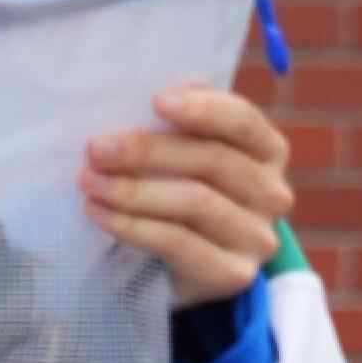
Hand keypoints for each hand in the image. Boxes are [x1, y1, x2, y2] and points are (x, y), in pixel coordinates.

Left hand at [82, 86, 294, 307]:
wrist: (178, 270)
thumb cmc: (176, 195)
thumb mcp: (181, 157)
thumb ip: (180, 123)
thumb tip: (170, 89)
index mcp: (266, 151)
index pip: (243, 121)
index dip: (203, 108)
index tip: (156, 101)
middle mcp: (272, 192)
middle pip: (212, 160)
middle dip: (147, 151)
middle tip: (96, 149)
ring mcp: (257, 236)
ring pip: (195, 202)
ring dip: (132, 190)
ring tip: (89, 183)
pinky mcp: (234, 274)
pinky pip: (178, 243)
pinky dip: (132, 226)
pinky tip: (99, 214)